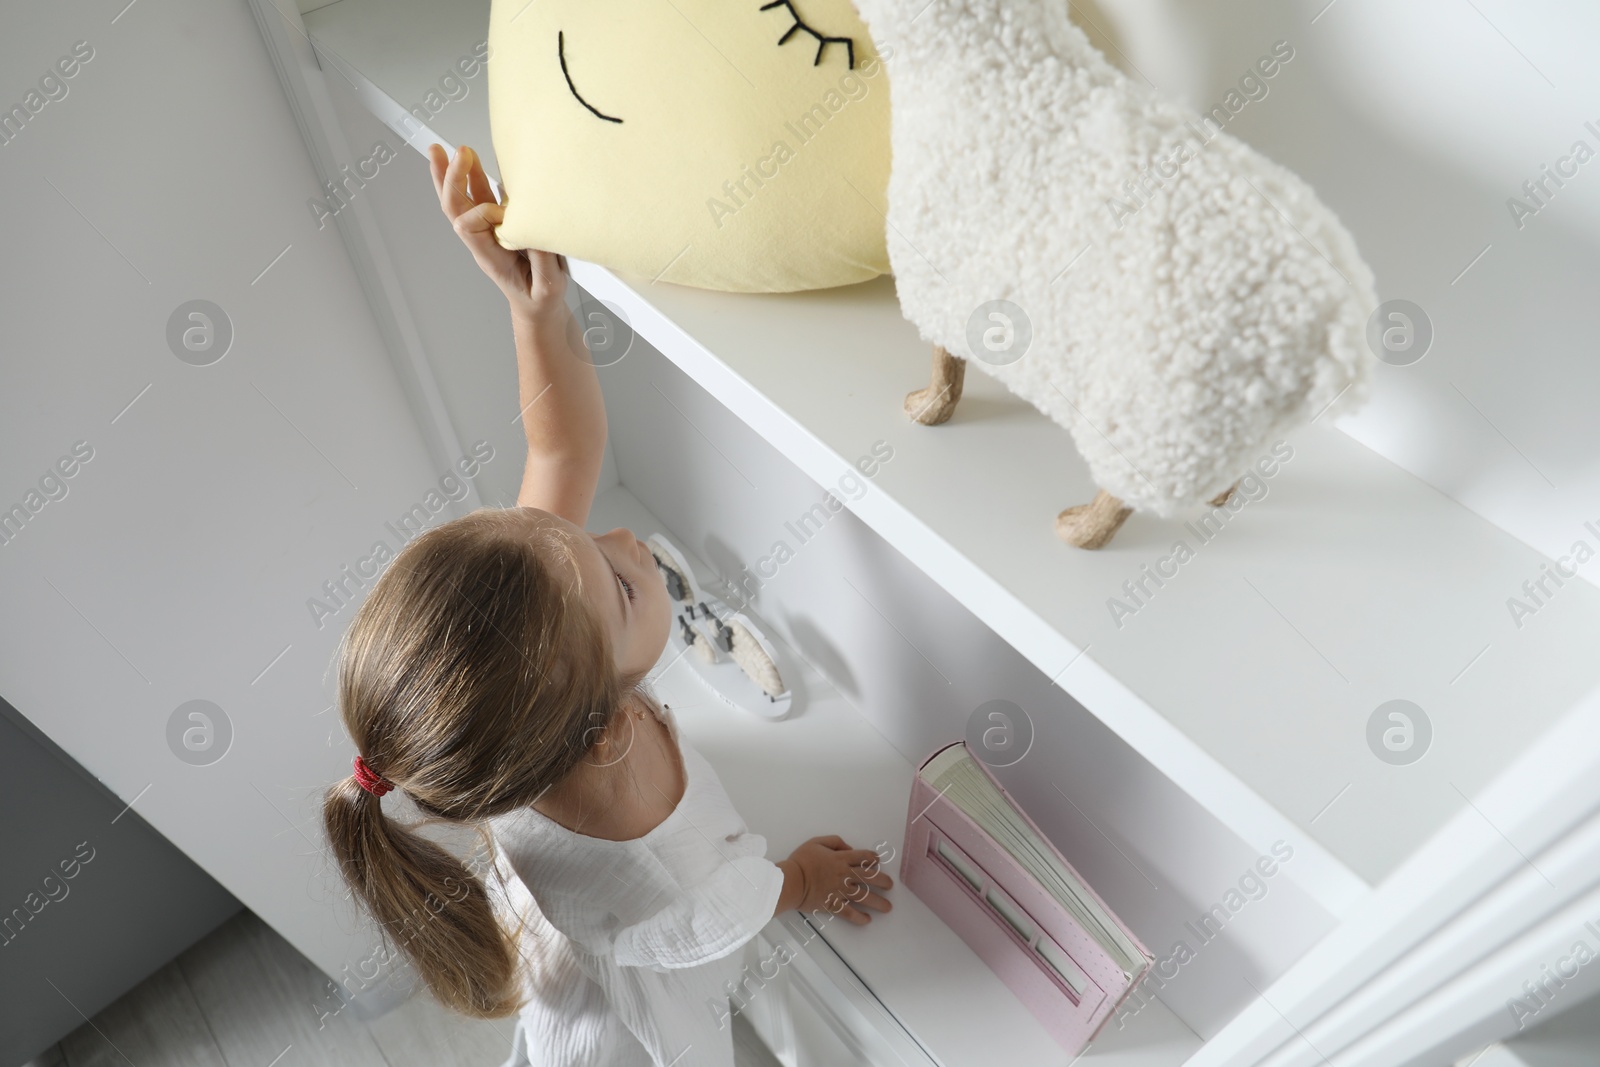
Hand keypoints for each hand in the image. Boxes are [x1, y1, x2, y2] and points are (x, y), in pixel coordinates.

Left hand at [426, 143, 567, 320]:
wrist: (537, 307)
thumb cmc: (539, 298)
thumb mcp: (547, 286)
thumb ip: (542, 258)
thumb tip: (535, 225)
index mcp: (489, 257)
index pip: (470, 226)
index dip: (484, 212)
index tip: (505, 211)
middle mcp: (483, 241)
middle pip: (454, 207)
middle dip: (451, 178)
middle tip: (455, 153)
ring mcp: (488, 231)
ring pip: (462, 200)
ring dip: (452, 173)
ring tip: (441, 149)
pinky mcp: (498, 224)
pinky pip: (479, 198)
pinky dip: (472, 177)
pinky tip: (472, 161)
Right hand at [783, 835, 893, 924]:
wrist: (791, 880)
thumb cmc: (802, 860)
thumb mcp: (817, 842)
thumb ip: (835, 842)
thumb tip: (848, 848)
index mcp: (841, 859)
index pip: (864, 857)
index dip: (873, 859)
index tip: (878, 862)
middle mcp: (844, 875)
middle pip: (870, 878)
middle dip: (883, 882)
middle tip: (890, 885)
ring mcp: (840, 891)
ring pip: (864, 897)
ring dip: (878, 902)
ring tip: (887, 907)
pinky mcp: (833, 904)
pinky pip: (849, 913)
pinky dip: (859, 918)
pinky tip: (867, 920)